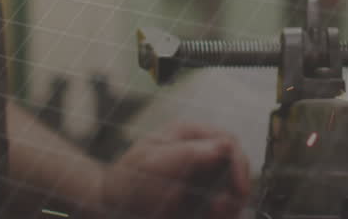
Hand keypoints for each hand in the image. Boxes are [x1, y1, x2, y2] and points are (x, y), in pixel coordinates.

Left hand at [99, 123, 250, 218]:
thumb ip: (189, 153)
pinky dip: (219, 214)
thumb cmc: (127, 181)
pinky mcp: (199, 201)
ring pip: (231, 191)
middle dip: (235, 190)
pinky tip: (209, 217)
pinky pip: (219, 208)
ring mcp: (200, 178)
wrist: (108, 208)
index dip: (239, 165)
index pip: (229, 143)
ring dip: (229, 206)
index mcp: (190, 135)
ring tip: (213, 215)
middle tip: (221, 210)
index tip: (239, 191)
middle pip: (235, 168)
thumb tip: (225, 146)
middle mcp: (200, 154)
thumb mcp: (154, 163)